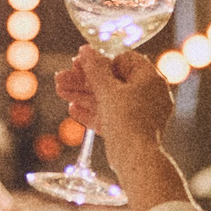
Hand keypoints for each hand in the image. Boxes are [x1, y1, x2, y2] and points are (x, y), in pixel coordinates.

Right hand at [52, 49, 189, 210]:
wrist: (136, 159)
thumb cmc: (127, 120)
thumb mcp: (108, 90)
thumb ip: (95, 69)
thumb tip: (86, 50)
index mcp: (151, 79)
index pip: (125, 60)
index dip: (100, 61)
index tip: (79, 64)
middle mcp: (149, 95)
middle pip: (112, 81)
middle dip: (84, 80)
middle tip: (61, 78)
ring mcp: (141, 114)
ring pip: (109, 100)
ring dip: (83, 94)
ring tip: (60, 91)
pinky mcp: (132, 131)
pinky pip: (112, 117)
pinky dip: (94, 112)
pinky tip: (73, 109)